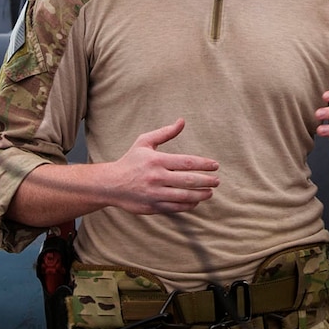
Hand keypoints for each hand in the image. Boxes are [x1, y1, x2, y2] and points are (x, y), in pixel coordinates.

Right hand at [104, 119, 219, 214]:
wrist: (111, 184)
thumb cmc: (130, 161)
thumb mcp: (144, 142)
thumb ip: (165, 133)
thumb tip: (182, 121)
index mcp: (157, 161)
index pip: (187, 162)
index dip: (204, 164)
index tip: (215, 166)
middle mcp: (157, 178)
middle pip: (189, 180)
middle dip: (206, 181)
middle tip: (217, 181)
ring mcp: (155, 194)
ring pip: (184, 196)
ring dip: (200, 195)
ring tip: (210, 192)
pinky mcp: (153, 206)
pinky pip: (175, 207)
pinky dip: (188, 205)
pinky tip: (195, 201)